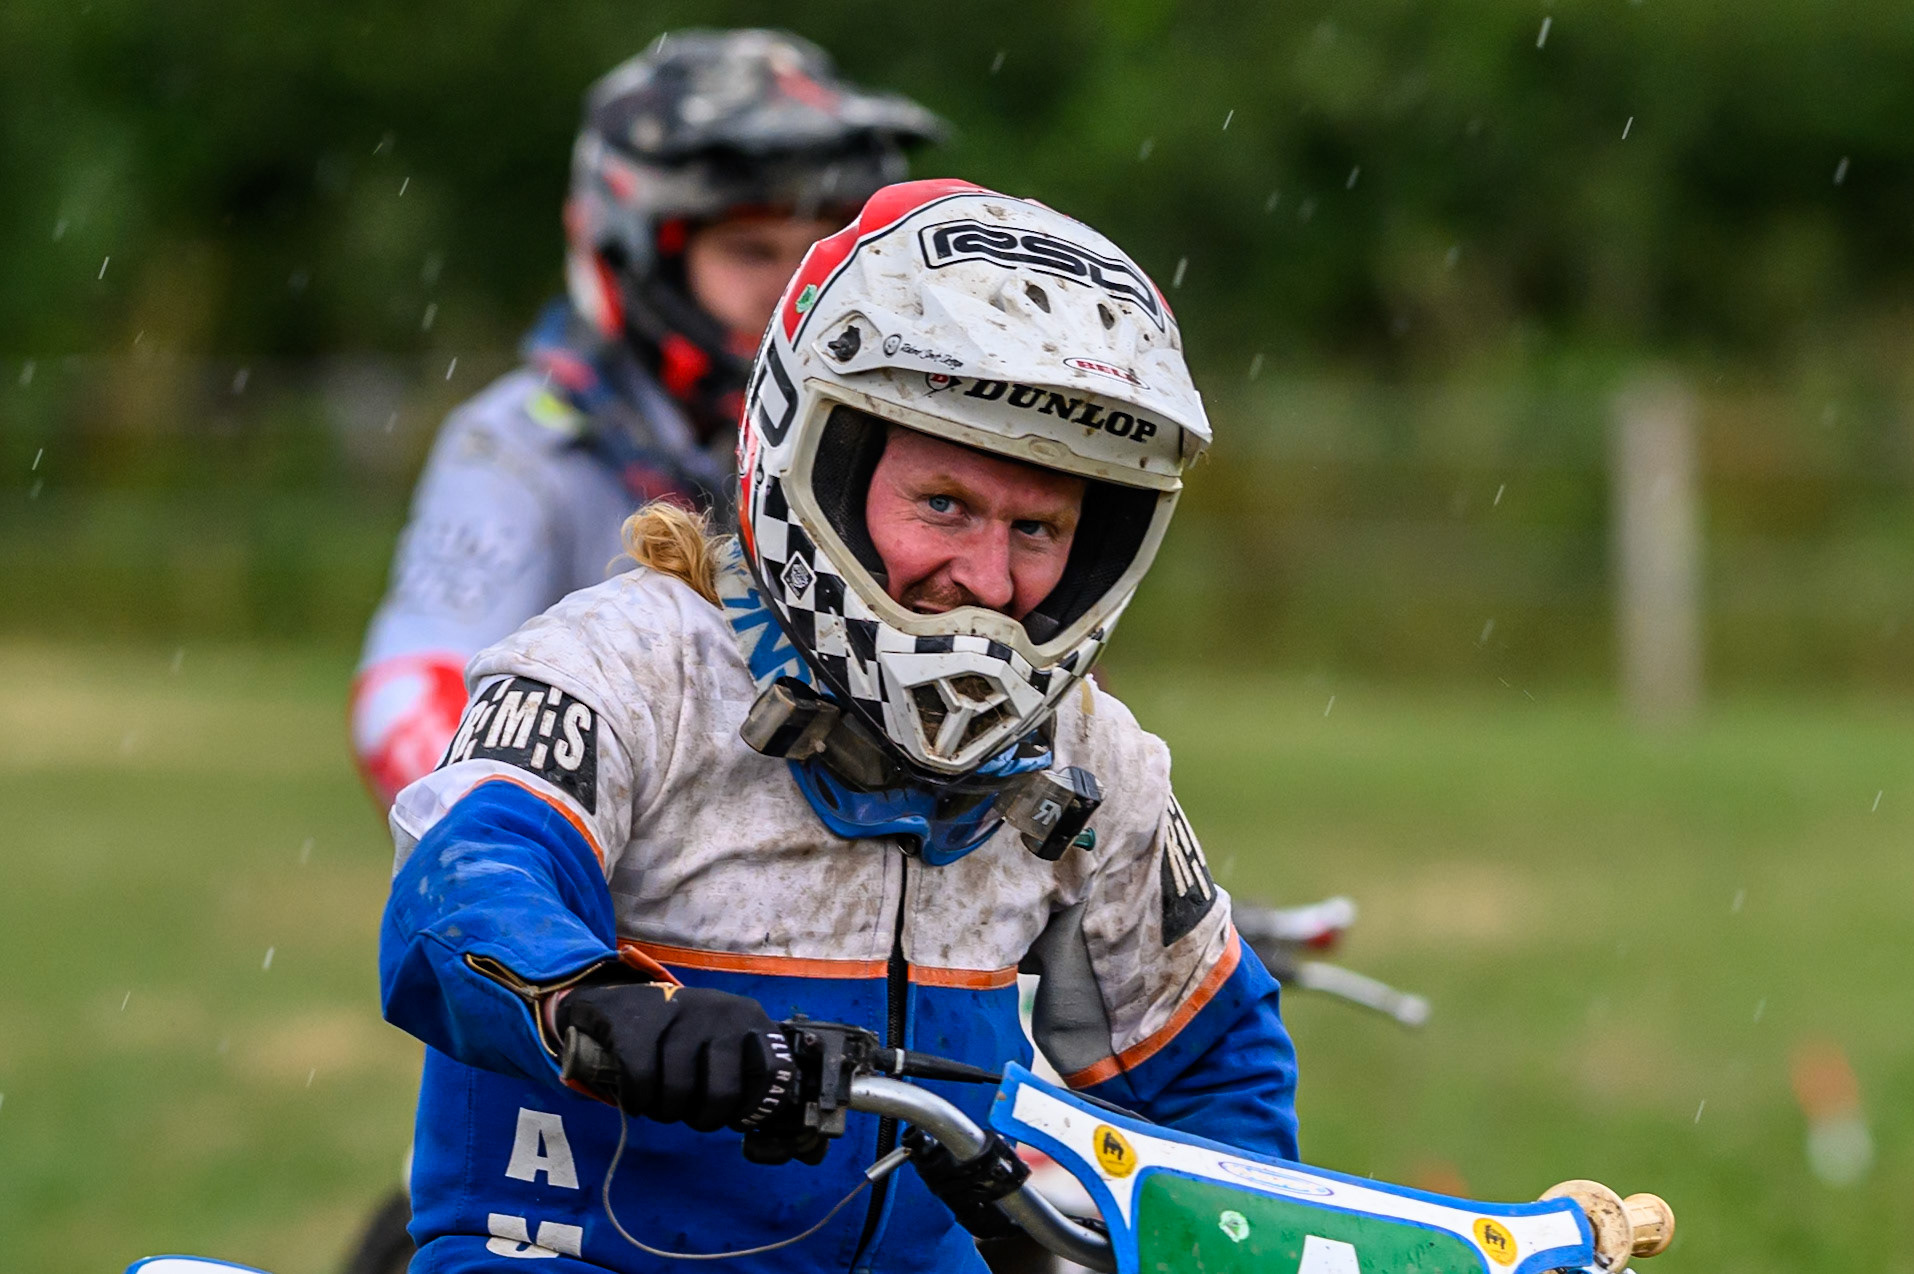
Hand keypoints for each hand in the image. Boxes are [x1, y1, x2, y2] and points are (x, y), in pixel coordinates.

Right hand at [555, 981, 793, 1132]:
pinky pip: (641, 1084)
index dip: (754, 1108)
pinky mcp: (637, 1026)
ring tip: (663, 1101)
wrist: (628, 1000)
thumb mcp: (730, 1043)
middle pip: (721, 1096)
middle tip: (693, 1112)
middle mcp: (721, 1014)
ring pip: (677, 1094)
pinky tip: (638, 1097)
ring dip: (666, 1112)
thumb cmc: (689, 1037)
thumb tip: (792, 1144)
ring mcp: (679, 1016)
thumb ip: (756, 1080)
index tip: (735, 1117)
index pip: (775, 1074)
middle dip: (704, 1118)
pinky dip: (637, 1101)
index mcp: (752, 1022)